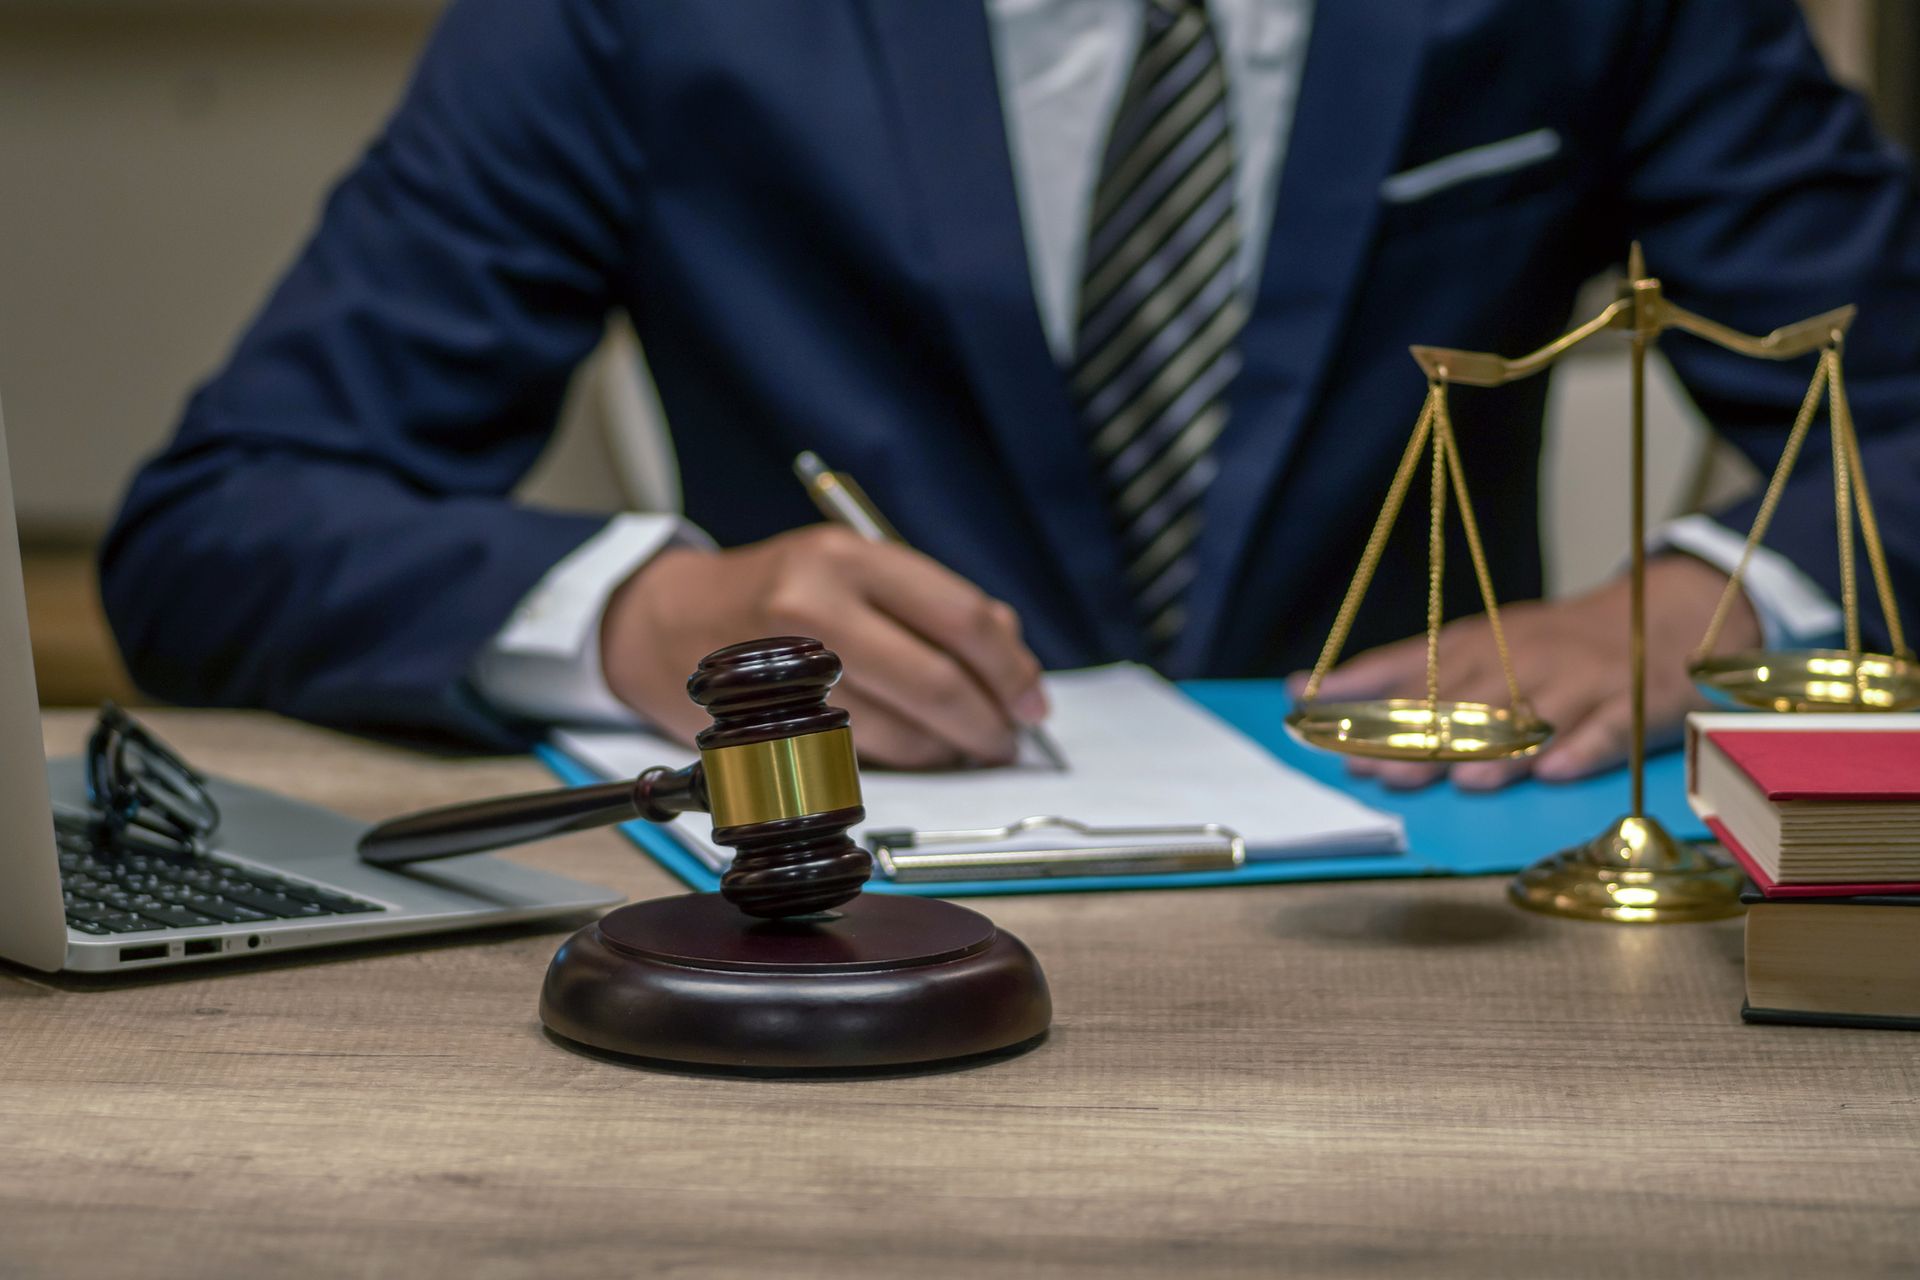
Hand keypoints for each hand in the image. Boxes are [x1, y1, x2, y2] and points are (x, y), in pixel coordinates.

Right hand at [599, 527, 1047, 768]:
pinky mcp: (771, 721)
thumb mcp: (849, 566)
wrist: (664, 620)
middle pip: (938, 680)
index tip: (1032, 700)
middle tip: (1008, 740)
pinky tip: (921, 753)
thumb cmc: (773, 592)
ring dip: (951, 751)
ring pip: (903, 729)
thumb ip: (928, 603)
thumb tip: (1008, 657)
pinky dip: (907, 761)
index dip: (1011, 669)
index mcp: (851, 557)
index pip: (961, 618)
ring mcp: (789, 667)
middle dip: (989, 722)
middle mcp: (818, 604)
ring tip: (967, 749)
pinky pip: (863, 755)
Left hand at [1291, 555, 1761, 790]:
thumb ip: (1394, 673)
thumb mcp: (1472, 645)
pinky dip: (1580, 750)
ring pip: (1531, 716)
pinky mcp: (1627, 702)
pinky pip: (1604, 728)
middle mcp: (1517, 659)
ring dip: (1498, 749)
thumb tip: (1306, 689)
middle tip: (1387, 772)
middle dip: (1423, 738)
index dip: (1363, 698)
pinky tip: (1555, 772)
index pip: (1407, 669)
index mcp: (1473, 644)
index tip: (1316, 719)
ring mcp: (1575, 681)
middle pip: (1464, 701)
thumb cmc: (1544, 645)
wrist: (1656, 614)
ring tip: (1465, 780)